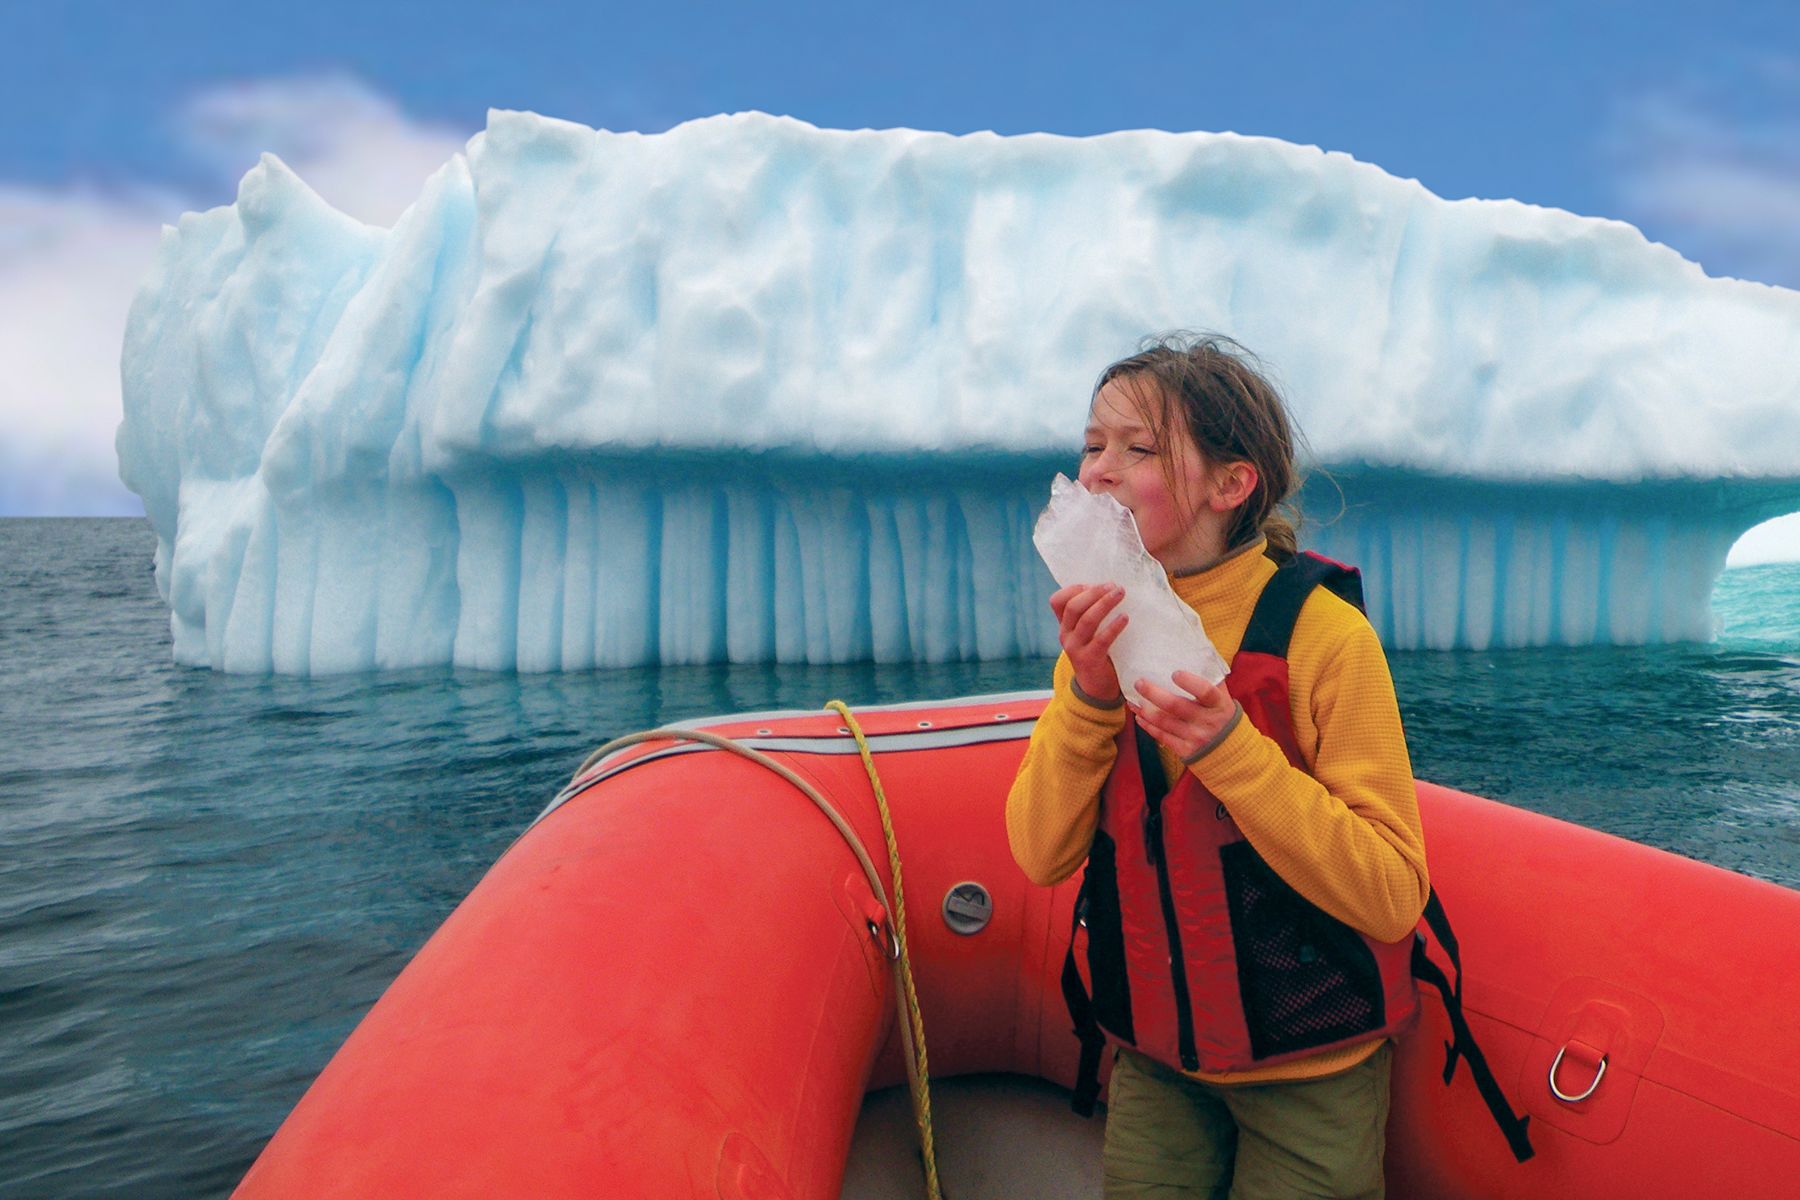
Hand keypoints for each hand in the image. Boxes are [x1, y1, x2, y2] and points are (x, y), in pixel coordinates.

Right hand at [1049, 583, 1126, 702]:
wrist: (1095, 687)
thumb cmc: (1097, 652)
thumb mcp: (1088, 632)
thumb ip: (1091, 614)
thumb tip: (1111, 589)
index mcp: (1064, 625)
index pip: (1057, 601)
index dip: (1074, 589)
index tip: (1094, 584)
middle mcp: (1065, 635)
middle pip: (1073, 607)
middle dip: (1094, 593)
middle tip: (1114, 586)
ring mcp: (1075, 648)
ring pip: (1086, 620)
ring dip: (1104, 604)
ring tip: (1120, 594)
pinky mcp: (1089, 659)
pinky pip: (1101, 639)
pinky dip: (1114, 626)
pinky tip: (1125, 618)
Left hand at [1131, 670, 1236, 760]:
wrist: (1231, 749)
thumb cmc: (1220, 714)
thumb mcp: (1223, 697)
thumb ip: (1210, 678)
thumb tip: (1196, 650)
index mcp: (1218, 704)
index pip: (1206, 692)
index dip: (1190, 683)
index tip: (1175, 673)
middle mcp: (1207, 721)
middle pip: (1176, 706)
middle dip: (1154, 694)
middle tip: (1139, 683)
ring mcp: (1195, 737)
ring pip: (1164, 722)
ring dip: (1145, 710)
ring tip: (1132, 700)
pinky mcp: (1185, 750)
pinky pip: (1162, 736)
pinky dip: (1148, 726)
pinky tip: (1139, 716)